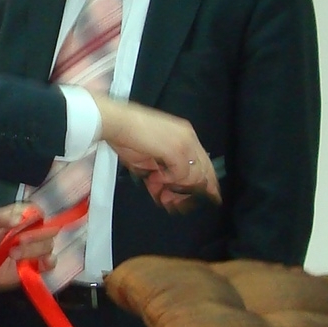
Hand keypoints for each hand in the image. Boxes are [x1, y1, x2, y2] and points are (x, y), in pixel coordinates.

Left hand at [0, 204, 54, 292]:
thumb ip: (1, 218)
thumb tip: (19, 218)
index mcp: (19, 218)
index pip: (37, 212)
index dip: (36, 216)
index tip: (27, 223)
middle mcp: (29, 232)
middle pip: (47, 229)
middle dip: (37, 235)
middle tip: (20, 240)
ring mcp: (32, 250)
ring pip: (48, 246)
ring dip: (33, 250)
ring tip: (13, 255)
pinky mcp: (33, 266)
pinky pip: (49, 264)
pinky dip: (48, 262)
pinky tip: (38, 263)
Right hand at [93, 97, 220, 212]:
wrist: (116, 123)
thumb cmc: (127, 137)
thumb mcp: (149, 159)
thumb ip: (162, 174)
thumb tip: (165, 190)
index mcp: (185, 135)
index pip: (205, 162)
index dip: (208, 182)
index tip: (211, 195)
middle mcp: (188, 137)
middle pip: (205, 171)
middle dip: (193, 191)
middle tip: (179, 203)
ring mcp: (184, 143)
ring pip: (194, 175)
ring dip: (176, 188)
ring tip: (158, 187)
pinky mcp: (176, 149)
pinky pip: (181, 174)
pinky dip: (168, 180)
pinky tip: (155, 178)